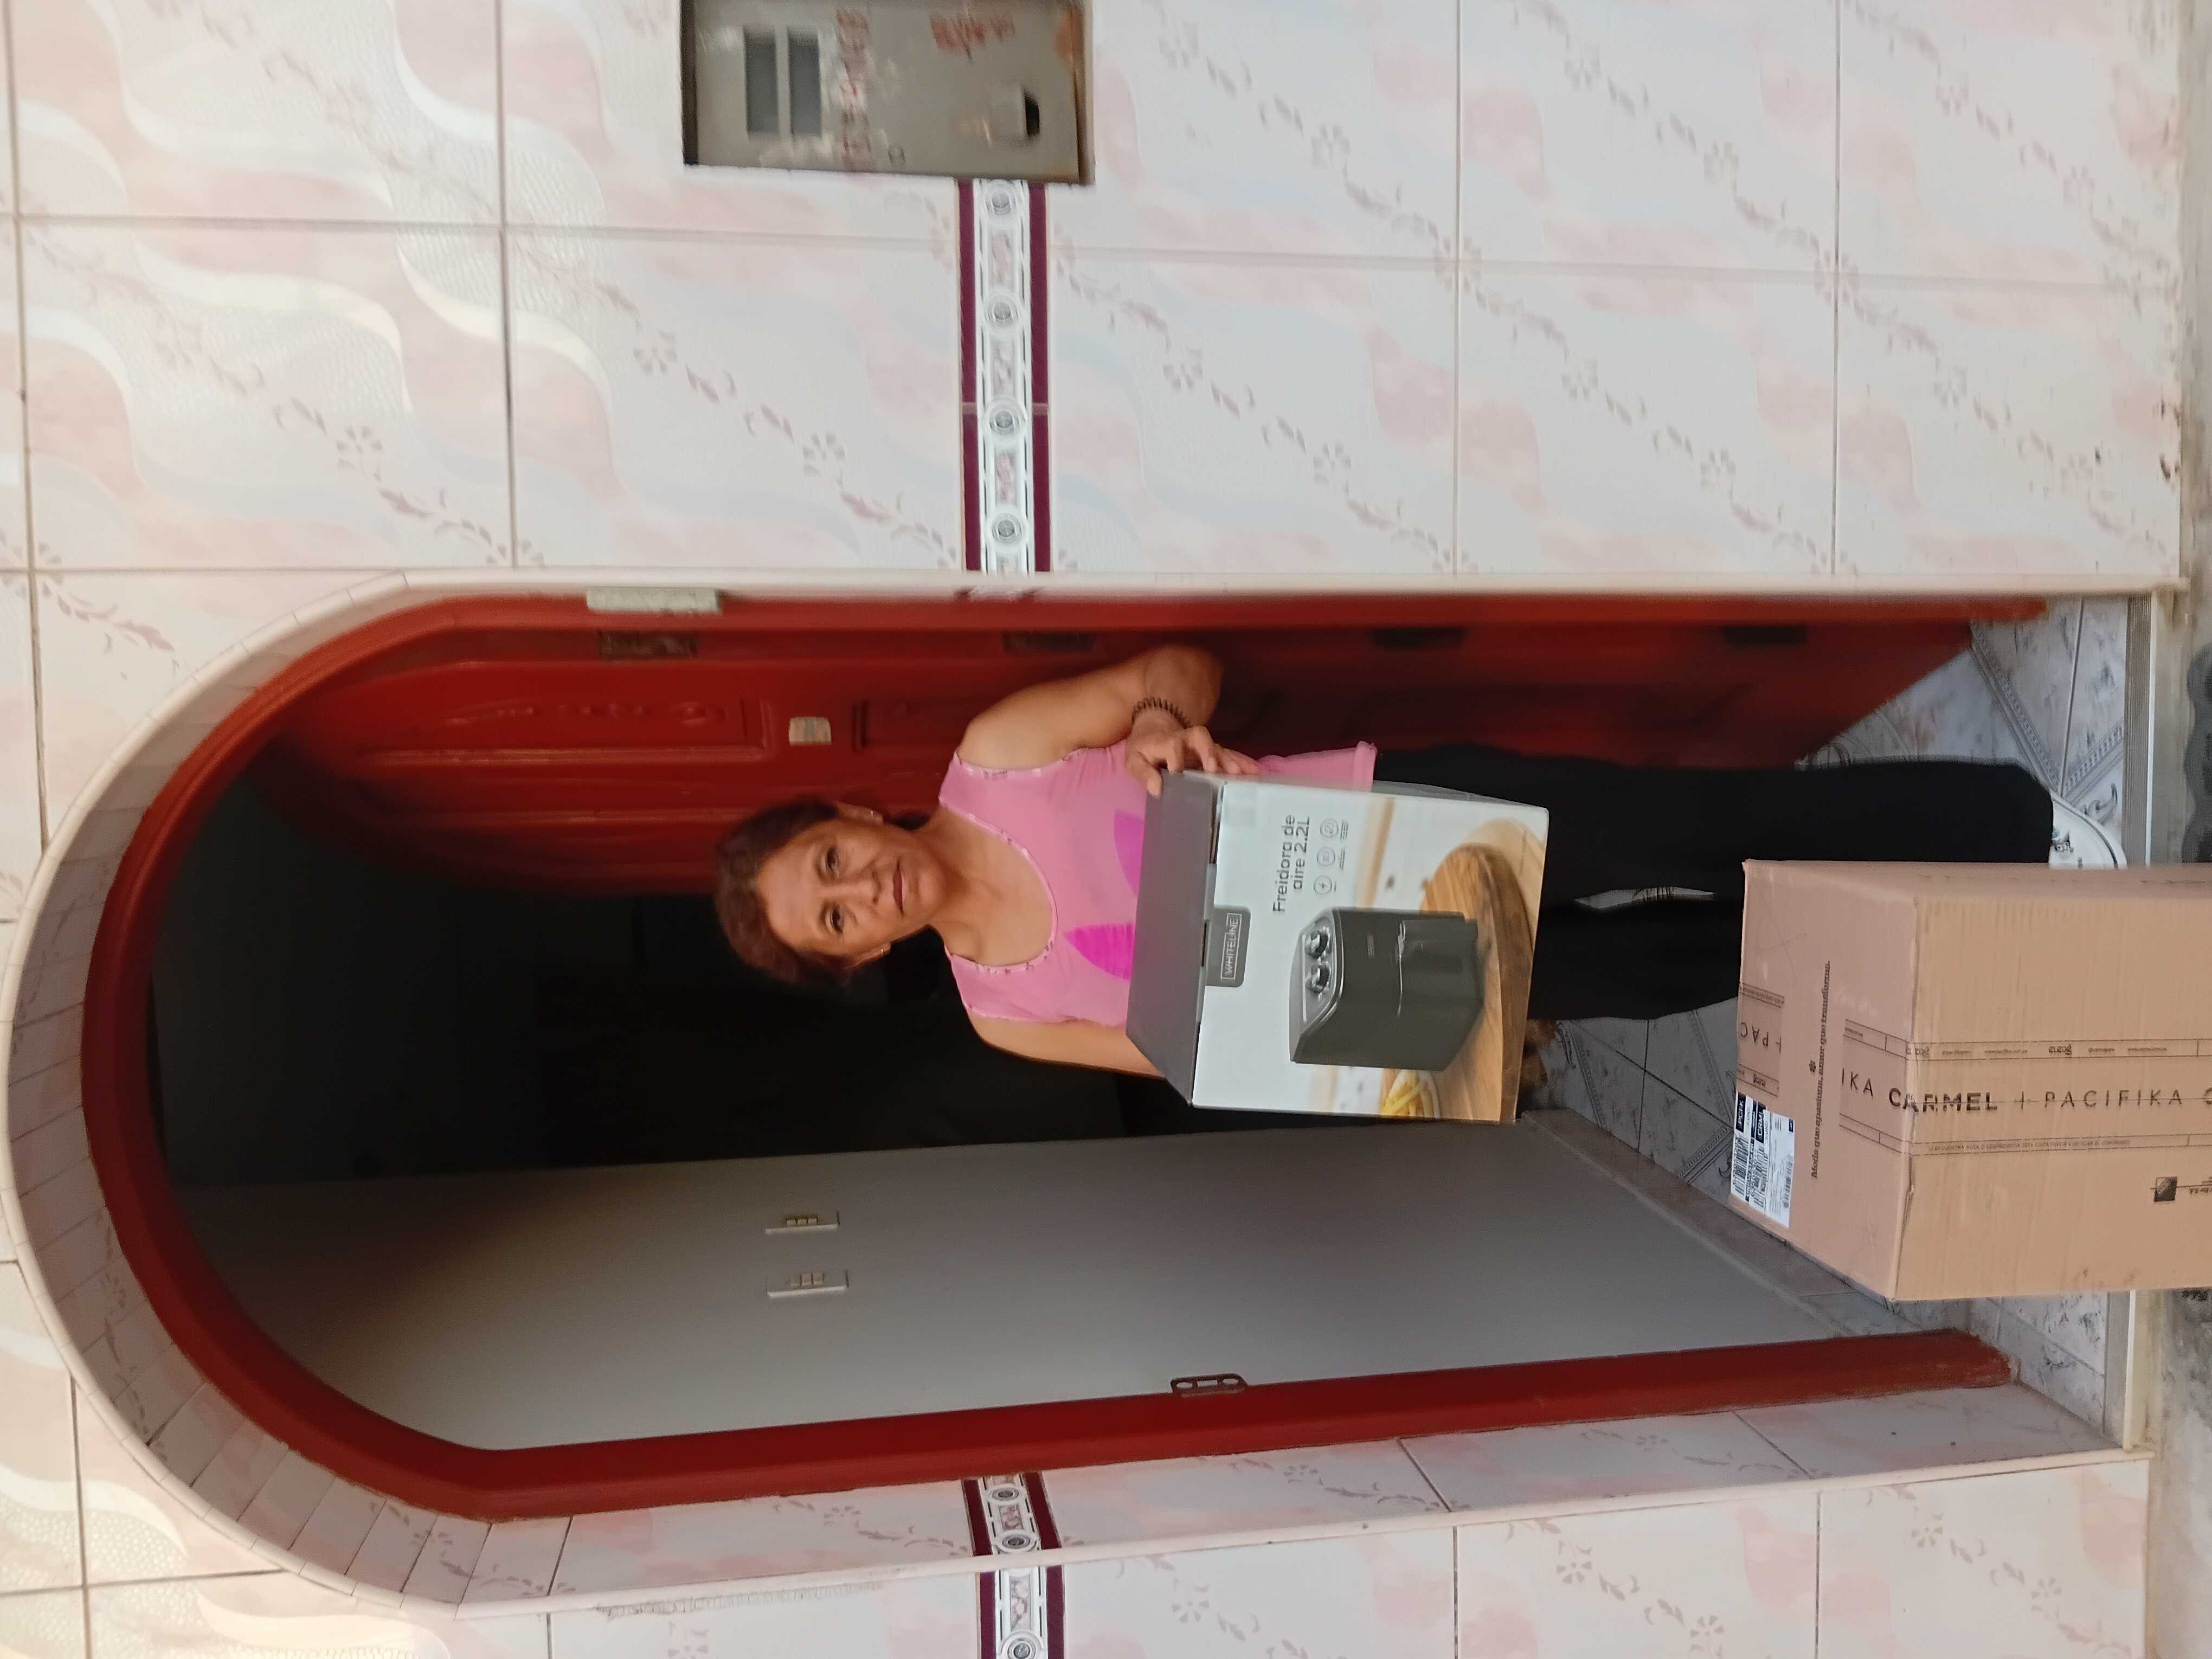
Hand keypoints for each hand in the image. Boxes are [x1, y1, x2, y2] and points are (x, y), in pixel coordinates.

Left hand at [1124, 722, 1258, 796]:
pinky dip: (1242, 763)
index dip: (1175, 758)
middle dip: (1209, 752)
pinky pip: (1229, 756)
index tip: (1176, 773)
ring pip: (1219, 747)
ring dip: (1231, 760)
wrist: (1155, 729)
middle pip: (1201, 737)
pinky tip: (1255, 773)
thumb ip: (1143, 773)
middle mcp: (1187, 739)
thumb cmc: (1144, 748)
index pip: (1173, 745)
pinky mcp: (1212, 752)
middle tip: (1214, 769)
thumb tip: (1157, 788)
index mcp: (1166, 741)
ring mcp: (1201, 746)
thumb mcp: (1134, 760)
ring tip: (1245, 775)